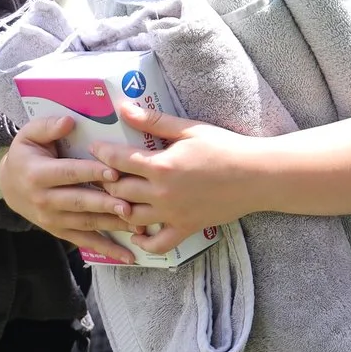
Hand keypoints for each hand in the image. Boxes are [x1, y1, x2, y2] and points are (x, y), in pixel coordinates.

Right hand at [0, 112, 140, 264]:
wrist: (9, 185)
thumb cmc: (26, 154)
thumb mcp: (29, 134)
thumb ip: (48, 126)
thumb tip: (69, 121)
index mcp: (38, 175)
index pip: (69, 173)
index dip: (91, 172)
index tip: (114, 172)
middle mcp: (45, 200)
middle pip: (79, 202)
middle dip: (106, 204)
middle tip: (130, 205)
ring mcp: (53, 220)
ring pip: (86, 223)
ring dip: (113, 226)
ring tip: (139, 227)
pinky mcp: (61, 231)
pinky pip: (86, 241)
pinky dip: (108, 249)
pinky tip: (129, 256)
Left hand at [89, 104, 261, 253]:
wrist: (256, 175)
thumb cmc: (224, 147)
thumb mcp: (189, 129)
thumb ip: (154, 121)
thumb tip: (124, 108)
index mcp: (160, 165)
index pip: (118, 160)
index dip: (102, 152)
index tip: (94, 148)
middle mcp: (161, 194)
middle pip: (118, 190)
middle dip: (105, 180)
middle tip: (99, 172)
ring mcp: (172, 214)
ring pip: (131, 217)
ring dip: (118, 208)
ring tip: (114, 198)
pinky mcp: (185, 228)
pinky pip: (158, 243)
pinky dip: (143, 242)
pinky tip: (137, 233)